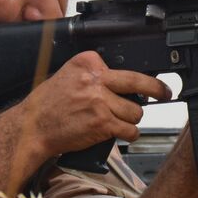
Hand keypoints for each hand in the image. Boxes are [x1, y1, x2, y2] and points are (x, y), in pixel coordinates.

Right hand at [18, 51, 170, 160]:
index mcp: (87, 63)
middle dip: (157, 88)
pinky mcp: (102, 123)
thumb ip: (94, 75)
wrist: (33, 127)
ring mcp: (100, 101)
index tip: (143, 81)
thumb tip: (123, 83)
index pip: (122, 66)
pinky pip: (129, 130)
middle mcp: (95, 79)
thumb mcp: (69, 75)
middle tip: (165, 92)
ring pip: (135, 110)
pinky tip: (124, 134)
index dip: (134, 78)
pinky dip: (130, 134)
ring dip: (132, 119)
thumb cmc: (48, 105)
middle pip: (137, 82)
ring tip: (120, 121)